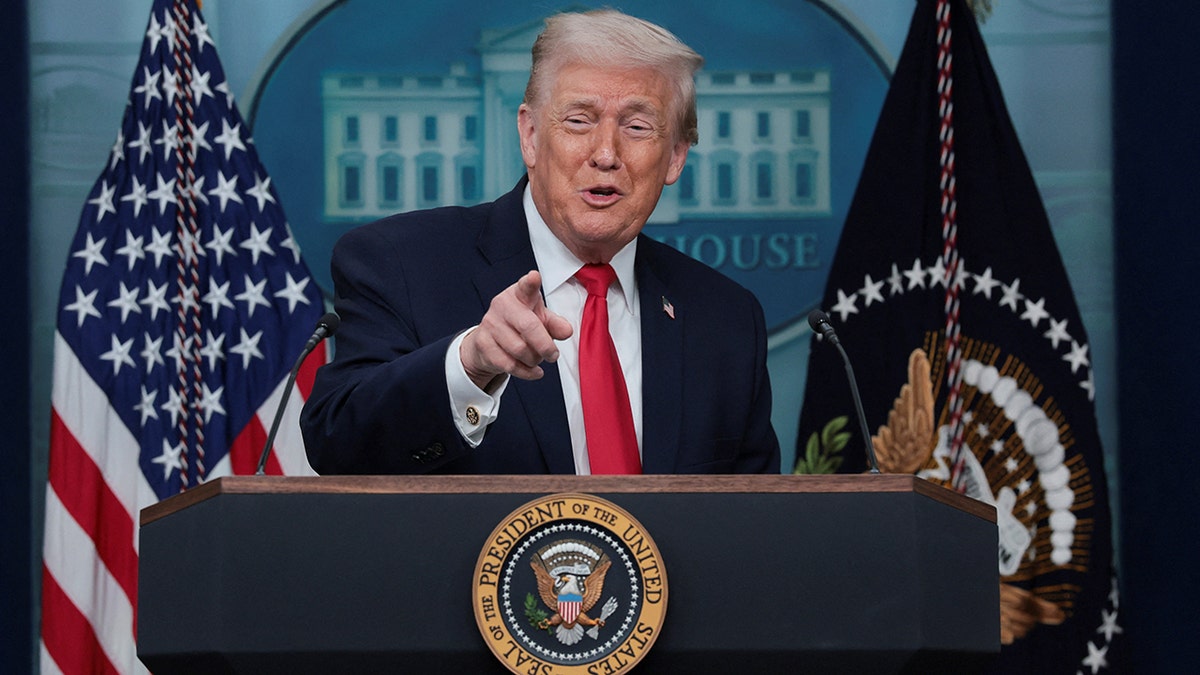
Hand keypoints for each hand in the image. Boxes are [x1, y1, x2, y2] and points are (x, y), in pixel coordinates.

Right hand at [460, 270, 572, 389]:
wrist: (488, 341)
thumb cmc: (519, 325)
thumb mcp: (540, 320)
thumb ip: (555, 324)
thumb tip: (566, 331)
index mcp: (519, 294)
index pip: (526, 287)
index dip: (531, 282)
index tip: (534, 277)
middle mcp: (502, 305)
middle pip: (528, 327)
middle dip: (545, 346)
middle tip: (553, 355)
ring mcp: (490, 324)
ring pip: (520, 349)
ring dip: (534, 359)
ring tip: (537, 358)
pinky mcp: (483, 344)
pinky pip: (509, 364)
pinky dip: (526, 372)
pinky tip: (534, 371)